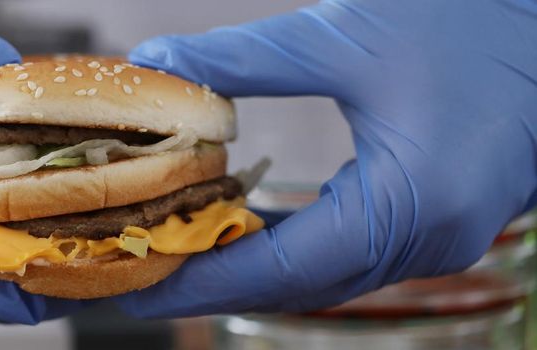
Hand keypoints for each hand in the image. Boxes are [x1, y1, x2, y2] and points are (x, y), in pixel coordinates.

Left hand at [116, 0, 536, 316]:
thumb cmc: (468, 21)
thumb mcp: (343, 36)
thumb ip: (242, 58)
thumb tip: (156, 65)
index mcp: (412, 205)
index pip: (283, 267)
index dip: (204, 279)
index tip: (139, 285)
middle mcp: (431, 241)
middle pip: (300, 284)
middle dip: (218, 281)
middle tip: (143, 275)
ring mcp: (442, 240)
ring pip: (325, 276)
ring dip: (253, 268)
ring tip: (180, 257)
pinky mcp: (441, 223)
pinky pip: (351, 253)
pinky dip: (294, 248)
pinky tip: (247, 229)